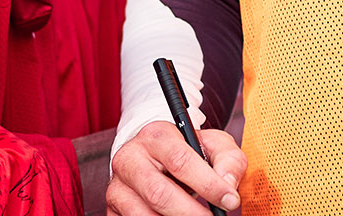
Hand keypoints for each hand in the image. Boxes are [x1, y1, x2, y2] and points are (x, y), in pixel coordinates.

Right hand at [106, 122, 243, 214]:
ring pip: (145, 215)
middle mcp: (129, 158)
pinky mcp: (112, 209)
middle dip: (191, 213)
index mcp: (155, 136)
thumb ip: (228, 160)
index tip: (230, 201)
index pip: (180, 161)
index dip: (208, 185)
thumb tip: (228, 186)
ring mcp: (116, 186)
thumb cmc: (189, 153)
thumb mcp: (213, 145)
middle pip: (159, 193)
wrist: (155, 161)